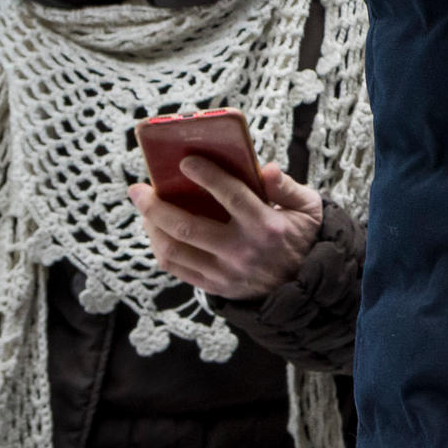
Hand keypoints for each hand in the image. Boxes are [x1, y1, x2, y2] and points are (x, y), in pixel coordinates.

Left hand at [132, 158, 320, 300]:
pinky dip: (160, 247)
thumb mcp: (308, 208)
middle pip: (186, 226)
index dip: (206, 175)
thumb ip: (286, 187)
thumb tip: (266, 169)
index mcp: (267, 225)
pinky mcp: (214, 286)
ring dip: (151, 227)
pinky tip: (156, 231)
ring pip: (173, 250)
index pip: (231, 195)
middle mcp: (242, 250)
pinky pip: (176, 268)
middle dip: (155, 205)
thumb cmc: (301, 237)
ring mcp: (225, 272)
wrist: (303, 286)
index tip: (185, 161)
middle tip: (139, 189)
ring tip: (145, 208)